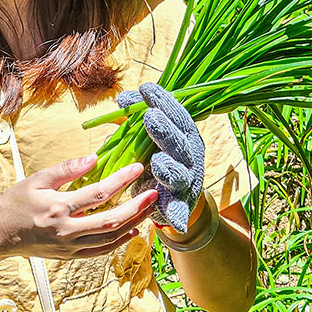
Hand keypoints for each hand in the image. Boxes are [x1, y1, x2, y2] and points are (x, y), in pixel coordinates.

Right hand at [0, 155, 158, 265]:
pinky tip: (132, 230)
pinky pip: (101, 251)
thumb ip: (66, 169)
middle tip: (155, 194)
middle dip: (137, 207)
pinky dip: (119, 241)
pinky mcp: (70, 256)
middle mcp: (66, 231)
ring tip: (149, 210)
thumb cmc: (16, 203)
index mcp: (58, 208)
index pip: (98, 193)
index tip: (138, 168)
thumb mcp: (37, 179)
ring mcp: (69, 247)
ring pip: (110, 239)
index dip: (121, 180)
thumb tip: (95, 158)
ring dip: (133, 223)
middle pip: (111, 221)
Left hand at [117, 83, 204, 234]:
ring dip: (169, 169)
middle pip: (180, 142)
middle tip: (150, 117)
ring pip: (180, 174)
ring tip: (158, 163)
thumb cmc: (154, 159)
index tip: (146, 90)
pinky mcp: (180, 205)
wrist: (167, 198)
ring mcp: (187, 181)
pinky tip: (174, 221)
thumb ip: (136, 120)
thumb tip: (121, 99)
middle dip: (165, 130)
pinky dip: (177, 215)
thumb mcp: (147, 137)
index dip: (163, 102)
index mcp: (184, 136)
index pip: (176, 115)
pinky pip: (179, 209)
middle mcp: (190, 157)